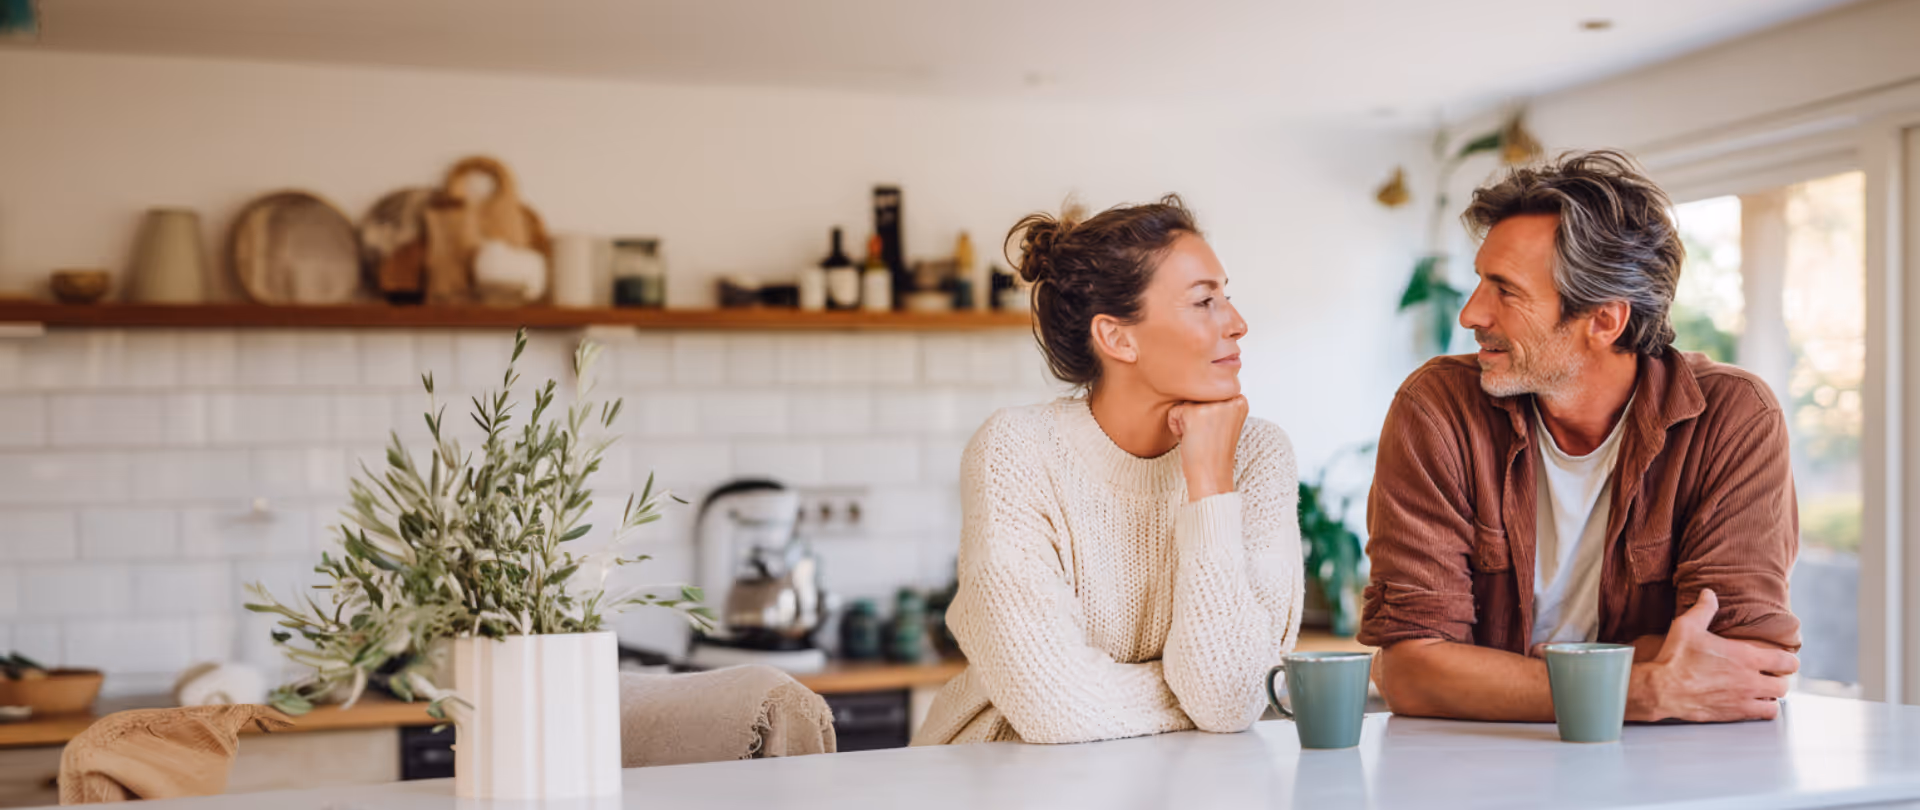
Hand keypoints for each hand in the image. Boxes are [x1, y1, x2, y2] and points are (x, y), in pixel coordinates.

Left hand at [1168, 395, 1247, 501]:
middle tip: (1206, 436)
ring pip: (1185, 403)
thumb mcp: (1223, 421)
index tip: (1215, 432)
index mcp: (1239, 400)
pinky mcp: (1194, 413)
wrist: (1212, 476)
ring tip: (1199, 438)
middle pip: (1197, 396)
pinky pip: (1174, 413)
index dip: (1206, 414)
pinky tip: (1190, 440)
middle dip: (1195, 416)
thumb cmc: (1214, 453)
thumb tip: (1195, 384)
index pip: (1209, 393)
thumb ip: (1216, 402)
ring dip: (1186, 421)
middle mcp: (1229, 399)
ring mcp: (1212, 405)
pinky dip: (1176, 428)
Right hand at [1629, 589, 1798, 722]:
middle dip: (1779, 679)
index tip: (1781, 660)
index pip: (1787, 661)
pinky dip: (1760, 711)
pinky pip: (1762, 716)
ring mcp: (1743, 700)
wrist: (1662, 689)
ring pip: (1776, 703)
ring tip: (1761, 692)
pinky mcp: (1734, 714)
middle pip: (1784, 684)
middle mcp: (1750, 681)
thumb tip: (1709, 593)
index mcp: (1746, 657)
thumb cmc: (1675, 658)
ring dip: (1771, 697)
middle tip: (1768, 676)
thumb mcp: (1688, 626)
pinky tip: (1750, 704)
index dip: (1788, 660)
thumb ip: (1704, 609)